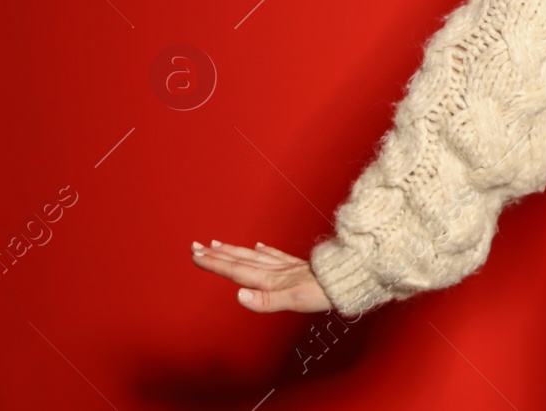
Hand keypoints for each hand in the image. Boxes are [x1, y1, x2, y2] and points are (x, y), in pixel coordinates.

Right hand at [191, 239, 334, 312]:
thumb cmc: (324, 293)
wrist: (350, 278)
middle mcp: (276, 271)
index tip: (195, 254)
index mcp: (271, 280)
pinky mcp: (299, 267)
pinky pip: (276, 257)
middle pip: (241, 261)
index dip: (215, 264)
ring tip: (218, 244)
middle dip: (217, 255)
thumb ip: (265, 301)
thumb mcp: (294, 300)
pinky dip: (264, 252)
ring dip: (234, 251)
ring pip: (254, 257)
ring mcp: (287, 267)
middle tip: (196, 247)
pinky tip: (259, 246)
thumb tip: (239, 296)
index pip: (237, 271)